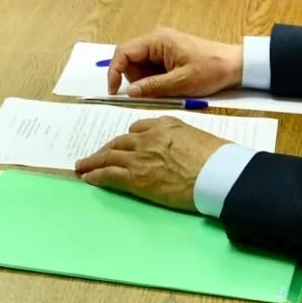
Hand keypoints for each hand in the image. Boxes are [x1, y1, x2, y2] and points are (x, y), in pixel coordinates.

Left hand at [75, 116, 227, 213]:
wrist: (218, 174)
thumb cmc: (218, 158)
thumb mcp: (198, 138)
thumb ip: (181, 139)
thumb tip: (181, 149)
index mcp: (164, 125)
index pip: (139, 128)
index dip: (129, 138)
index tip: (123, 144)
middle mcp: (148, 137)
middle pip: (120, 142)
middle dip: (107, 149)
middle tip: (97, 155)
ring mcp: (139, 157)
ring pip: (109, 156)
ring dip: (94, 161)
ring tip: (83, 166)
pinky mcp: (136, 178)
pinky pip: (109, 174)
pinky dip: (96, 175)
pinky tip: (88, 177)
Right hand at [105, 27, 241, 98]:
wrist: (236, 65)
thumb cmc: (211, 70)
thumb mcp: (182, 83)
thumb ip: (153, 87)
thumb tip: (129, 92)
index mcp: (157, 40)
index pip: (123, 52)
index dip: (114, 72)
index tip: (114, 92)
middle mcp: (156, 39)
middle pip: (130, 59)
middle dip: (134, 79)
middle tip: (150, 94)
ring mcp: (162, 46)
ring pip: (140, 65)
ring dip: (146, 81)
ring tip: (167, 89)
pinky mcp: (168, 54)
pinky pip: (151, 67)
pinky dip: (154, 79)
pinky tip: (169, 85)